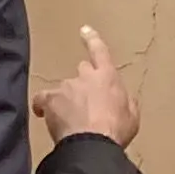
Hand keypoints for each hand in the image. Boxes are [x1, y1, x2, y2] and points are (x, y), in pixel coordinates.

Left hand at [34, 25, 138, 148]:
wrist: (92, 144)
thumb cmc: (115, 131)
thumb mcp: (132, 117)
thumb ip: (126, 102)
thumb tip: (122, 100)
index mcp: (108, 77)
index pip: (100, 51)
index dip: (92, 39)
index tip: (85, 30)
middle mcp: (85, 76)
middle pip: (81, 71)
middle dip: (83, 84)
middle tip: (86, 104)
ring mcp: (66, 87)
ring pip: (63, 88)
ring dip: (66, 100)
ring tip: (70, 121)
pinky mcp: (51, 100)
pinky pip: (42, 99)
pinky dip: (43, 106)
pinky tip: (43, 114)